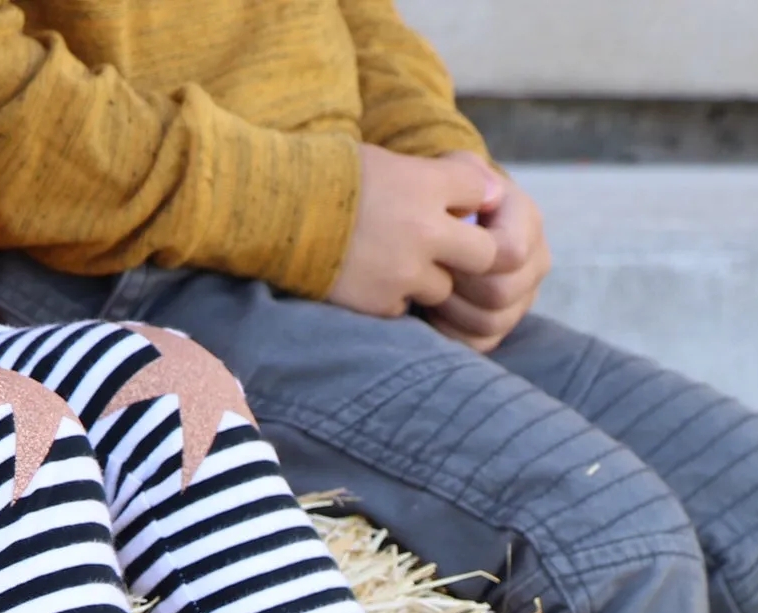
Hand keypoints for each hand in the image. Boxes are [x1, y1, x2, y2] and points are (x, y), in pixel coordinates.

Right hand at [327, 144, 500, 316]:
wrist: (272, 210)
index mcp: (426, 185)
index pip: (480, 193)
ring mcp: (405, 272)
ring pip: (443, 287)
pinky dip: (392, 298)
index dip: (471, 199)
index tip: (460, 204)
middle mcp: (425, 231)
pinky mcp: (381, 302)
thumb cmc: (326, 176)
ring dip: (427, 279)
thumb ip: (433, 180)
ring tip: (393, 261)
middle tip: (450, 250)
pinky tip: (369, 278)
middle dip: (471, 253)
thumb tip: (483, 192)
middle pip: (485, 254)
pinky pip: (404, 307)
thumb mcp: (385, 161)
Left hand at [425, 160, 548, 352]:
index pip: (510, 254)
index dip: (472, 256)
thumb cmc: (449, 195)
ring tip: (428, 290)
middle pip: (499, 294)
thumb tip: (486, 193)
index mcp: (528, 222)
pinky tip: (433, 312)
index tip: (441, 245)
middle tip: (428, 272)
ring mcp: (522, 299)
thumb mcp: (455, 171)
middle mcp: (535, 263)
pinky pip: (481, 344)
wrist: (452, 219)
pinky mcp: (504, 325)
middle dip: (457, 286)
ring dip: (451, 310)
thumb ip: (466, 173)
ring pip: (491, 323)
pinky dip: (452, 332)